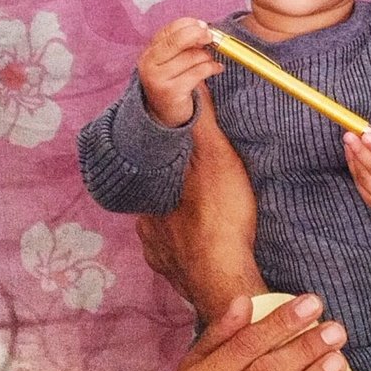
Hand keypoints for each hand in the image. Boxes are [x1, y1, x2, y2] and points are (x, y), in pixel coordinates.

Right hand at [136, 16, 221, 125]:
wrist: (165, 113)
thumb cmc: (173, 81)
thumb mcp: (173, 60)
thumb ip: (184, 44)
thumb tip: (204, 29)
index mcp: (149, 52)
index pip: (169, 30)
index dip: (189, 24)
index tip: (204, 26)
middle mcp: (149, 63)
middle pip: (176, 41)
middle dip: (198, 35)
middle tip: (211, 37)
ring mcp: (158, 78)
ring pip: (191, 57)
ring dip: (207, 56)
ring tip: (210, 60)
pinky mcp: (171, 91)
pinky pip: (198, 72)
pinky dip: (212, 68)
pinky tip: (217, 68)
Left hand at [136, 88, 261, 322]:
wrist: (224, 282)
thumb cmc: (221, 219)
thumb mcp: (217, 158)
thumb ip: (203, 123)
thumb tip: (193, 88)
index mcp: (150, 192)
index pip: (153, 167)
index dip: (170, 159)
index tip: (186, 157)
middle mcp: (145, 222)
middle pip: (158, 196)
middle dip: (174, 189)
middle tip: (200, 187)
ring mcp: (156, 250)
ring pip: (163, 225)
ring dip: (179, 219)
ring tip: (205, 215)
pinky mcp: (168, 271)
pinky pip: (172, 253)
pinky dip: (184, 245)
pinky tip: (201, 243)